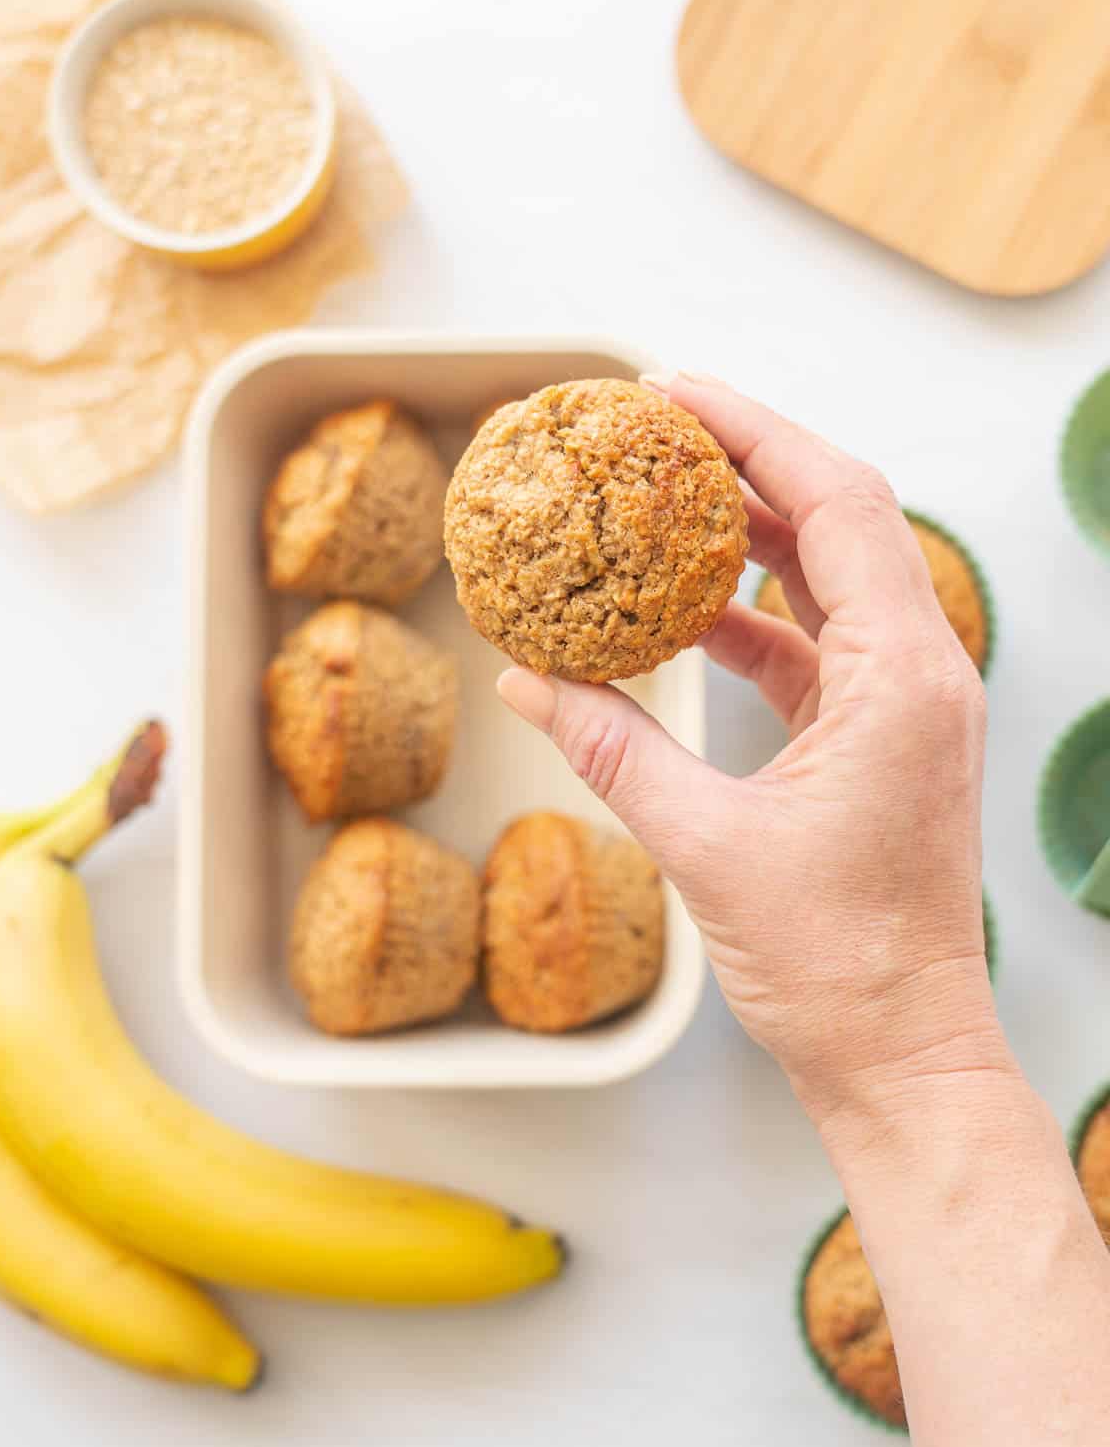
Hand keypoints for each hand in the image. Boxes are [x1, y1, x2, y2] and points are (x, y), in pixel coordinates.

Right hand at [497, 372, 996, 1117]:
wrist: (900, 1052)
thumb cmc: (834, 964)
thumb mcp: (703, 845)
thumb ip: (610, 750)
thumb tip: (525, 680)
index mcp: (901, 678)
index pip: (837, 504)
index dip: (757, 432)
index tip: (674, 394)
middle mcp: (920, 674)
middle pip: (840, 520)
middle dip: (749, 463)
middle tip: (656, 429)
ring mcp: (904, 706)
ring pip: (828, 579)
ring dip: (748, 537)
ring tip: (660, 505)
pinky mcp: (877, 740)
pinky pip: (815, 645)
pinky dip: (750, 618)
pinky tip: (680, 616)